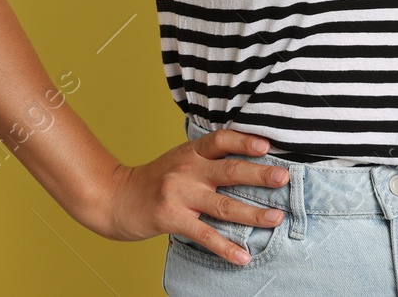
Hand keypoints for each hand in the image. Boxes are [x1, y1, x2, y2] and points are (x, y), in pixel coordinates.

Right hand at [82, 128, 289, 264]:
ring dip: (252, 213)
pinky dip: (226, 247)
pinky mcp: (171, 219)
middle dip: (259, 174)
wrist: (114, 198)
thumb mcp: (179, 159)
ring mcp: (179, 195)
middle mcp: (186, 170)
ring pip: (222, 204)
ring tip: (275, 218)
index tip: (267, 145)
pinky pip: (204, 234)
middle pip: (228, 170)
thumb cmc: (154, 180)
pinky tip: (243, 256)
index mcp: (191, 152)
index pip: (220, 140)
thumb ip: (207, 158)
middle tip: (283, 178)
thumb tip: (248, 160)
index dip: (244, 141)